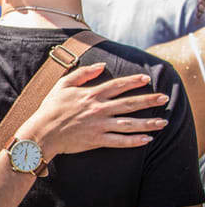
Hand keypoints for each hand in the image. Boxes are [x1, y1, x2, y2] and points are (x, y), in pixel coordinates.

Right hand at [16, 63, 167, 160]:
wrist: (43, 132)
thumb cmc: (50, 108)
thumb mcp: (62, 85)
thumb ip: (82, 73)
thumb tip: (101, 66)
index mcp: (90, 95)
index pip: (117, 85)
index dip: (133, 81)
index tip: (146, 78)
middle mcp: (98, 109)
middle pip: (129, 104)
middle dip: (149, 101)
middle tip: (165, 98)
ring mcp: (99, 125)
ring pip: (129, 123)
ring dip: (148, 123)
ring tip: (163, 122)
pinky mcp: (97, 140)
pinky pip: (120, 141)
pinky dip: (134, 141)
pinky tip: (147, 139)